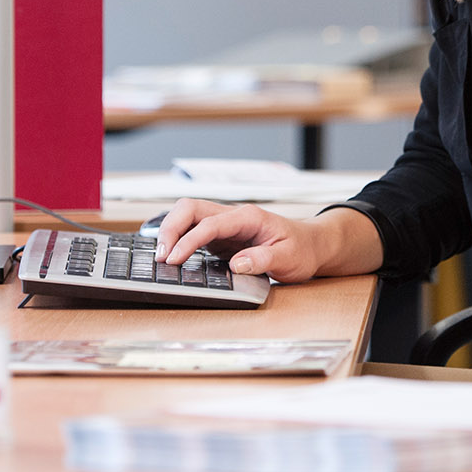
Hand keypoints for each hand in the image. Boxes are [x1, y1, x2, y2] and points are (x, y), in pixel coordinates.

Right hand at [153, 199, 327, 281]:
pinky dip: (178, 240)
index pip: (210, 223)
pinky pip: (193, 231)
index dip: (188, 240)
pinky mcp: (221, 237)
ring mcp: (225, 225)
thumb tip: (236, 263)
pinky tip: (171, 256)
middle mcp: (233, 216)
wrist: (311, 245)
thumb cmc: (301, 249)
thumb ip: (263, 260)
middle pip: (191, 208)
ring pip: (188, 216)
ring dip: (171, 232)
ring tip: (160, 257)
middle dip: (170, 228)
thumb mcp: (288, 258)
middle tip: (160, 256)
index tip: (174, 259)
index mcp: (248, 217)